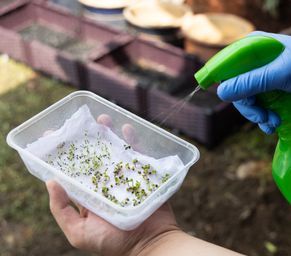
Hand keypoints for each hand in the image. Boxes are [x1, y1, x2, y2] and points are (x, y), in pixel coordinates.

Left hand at [45, 113, 178, 254]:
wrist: (149, 244)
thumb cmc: (112, 243)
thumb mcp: (79, 233)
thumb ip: (62, 210)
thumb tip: (50, 182)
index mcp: (88, 194)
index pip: (72, 170)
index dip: (62, 153)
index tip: (53, 135)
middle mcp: (105, 182)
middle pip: (94, 155)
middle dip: (87, 138)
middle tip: (80, 123)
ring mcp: (124, 177)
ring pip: (115, 151)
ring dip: (109, 134)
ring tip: (103, 119)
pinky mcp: (142, 174)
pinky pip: (137, 154)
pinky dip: (133, 141)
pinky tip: (126, 129)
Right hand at [217, 31, 290, 133]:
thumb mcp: (281, 73)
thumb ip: (251, 82)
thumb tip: (220, 93)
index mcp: (253, 49)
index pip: (229, 68)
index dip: (230, 86)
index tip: (242, 100)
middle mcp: (255, 63)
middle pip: (237, 89)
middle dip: (249, 107)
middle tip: (262, 117)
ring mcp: (263, 79)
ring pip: (247, 101)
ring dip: (257, 116)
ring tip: (273, 122)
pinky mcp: (272, 92)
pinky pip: (259, 107)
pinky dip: (264, 119)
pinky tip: (273, 125)